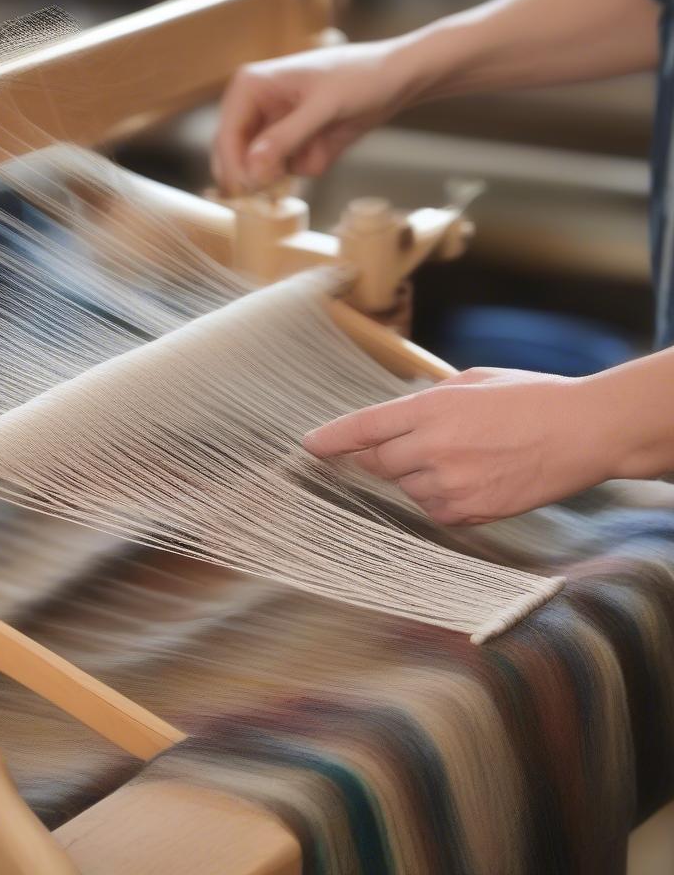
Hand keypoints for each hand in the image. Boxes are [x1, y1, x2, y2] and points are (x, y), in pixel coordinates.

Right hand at [211, 39, 420, 193]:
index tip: (253, 190)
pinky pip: (287, 171)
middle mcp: (254, 107)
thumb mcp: (324, 107)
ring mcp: (271, 128)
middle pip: (234, 158)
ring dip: (288, 171)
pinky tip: (328, 146)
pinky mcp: (290, 143)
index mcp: (250, 86)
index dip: (235, 167)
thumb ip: (287, 137)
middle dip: (259, 174)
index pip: (226, 136)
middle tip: (280, 186)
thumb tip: (251, 169)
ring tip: (318, 148)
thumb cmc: (361, 77)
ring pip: (260, 169)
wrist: (395, 78)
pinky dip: (307, 166)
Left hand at [302, 367, 618, 524]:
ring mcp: (451, 485)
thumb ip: (428, 401)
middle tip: (397, 448)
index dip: (331, 439)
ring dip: (414, 476)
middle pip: (376, 464)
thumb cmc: (531, 399)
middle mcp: (433, 449)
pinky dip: (439, 498)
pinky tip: (471, 478)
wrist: (585, 433)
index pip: (363, 428)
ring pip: (404, 489)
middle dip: (375, 457)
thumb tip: (399, 417)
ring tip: (459, 457)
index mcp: (431, 409)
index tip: (309, 446)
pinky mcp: (470, 513)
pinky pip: (433, 511)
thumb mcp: (472, 382)